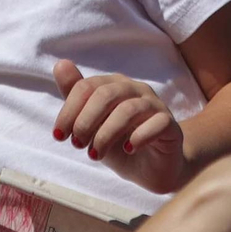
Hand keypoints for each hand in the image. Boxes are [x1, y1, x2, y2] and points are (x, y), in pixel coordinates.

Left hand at [53, 60, 185, 192]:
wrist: (149, 168)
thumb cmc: (115, 142)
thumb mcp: (89, 123)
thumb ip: (74, 95)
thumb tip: (60, 64)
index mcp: (112, 84)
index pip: (86, 87)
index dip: (69, 111)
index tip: (58, 135)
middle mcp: (134, 89)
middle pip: (106, 95)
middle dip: (86, 121)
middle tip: (77, 144)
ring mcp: (155, 105)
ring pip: (128, 110)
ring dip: (106, 134)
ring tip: (95, 153)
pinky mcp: (172, 125)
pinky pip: (157, 123)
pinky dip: (138, 137)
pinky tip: (128, 149)